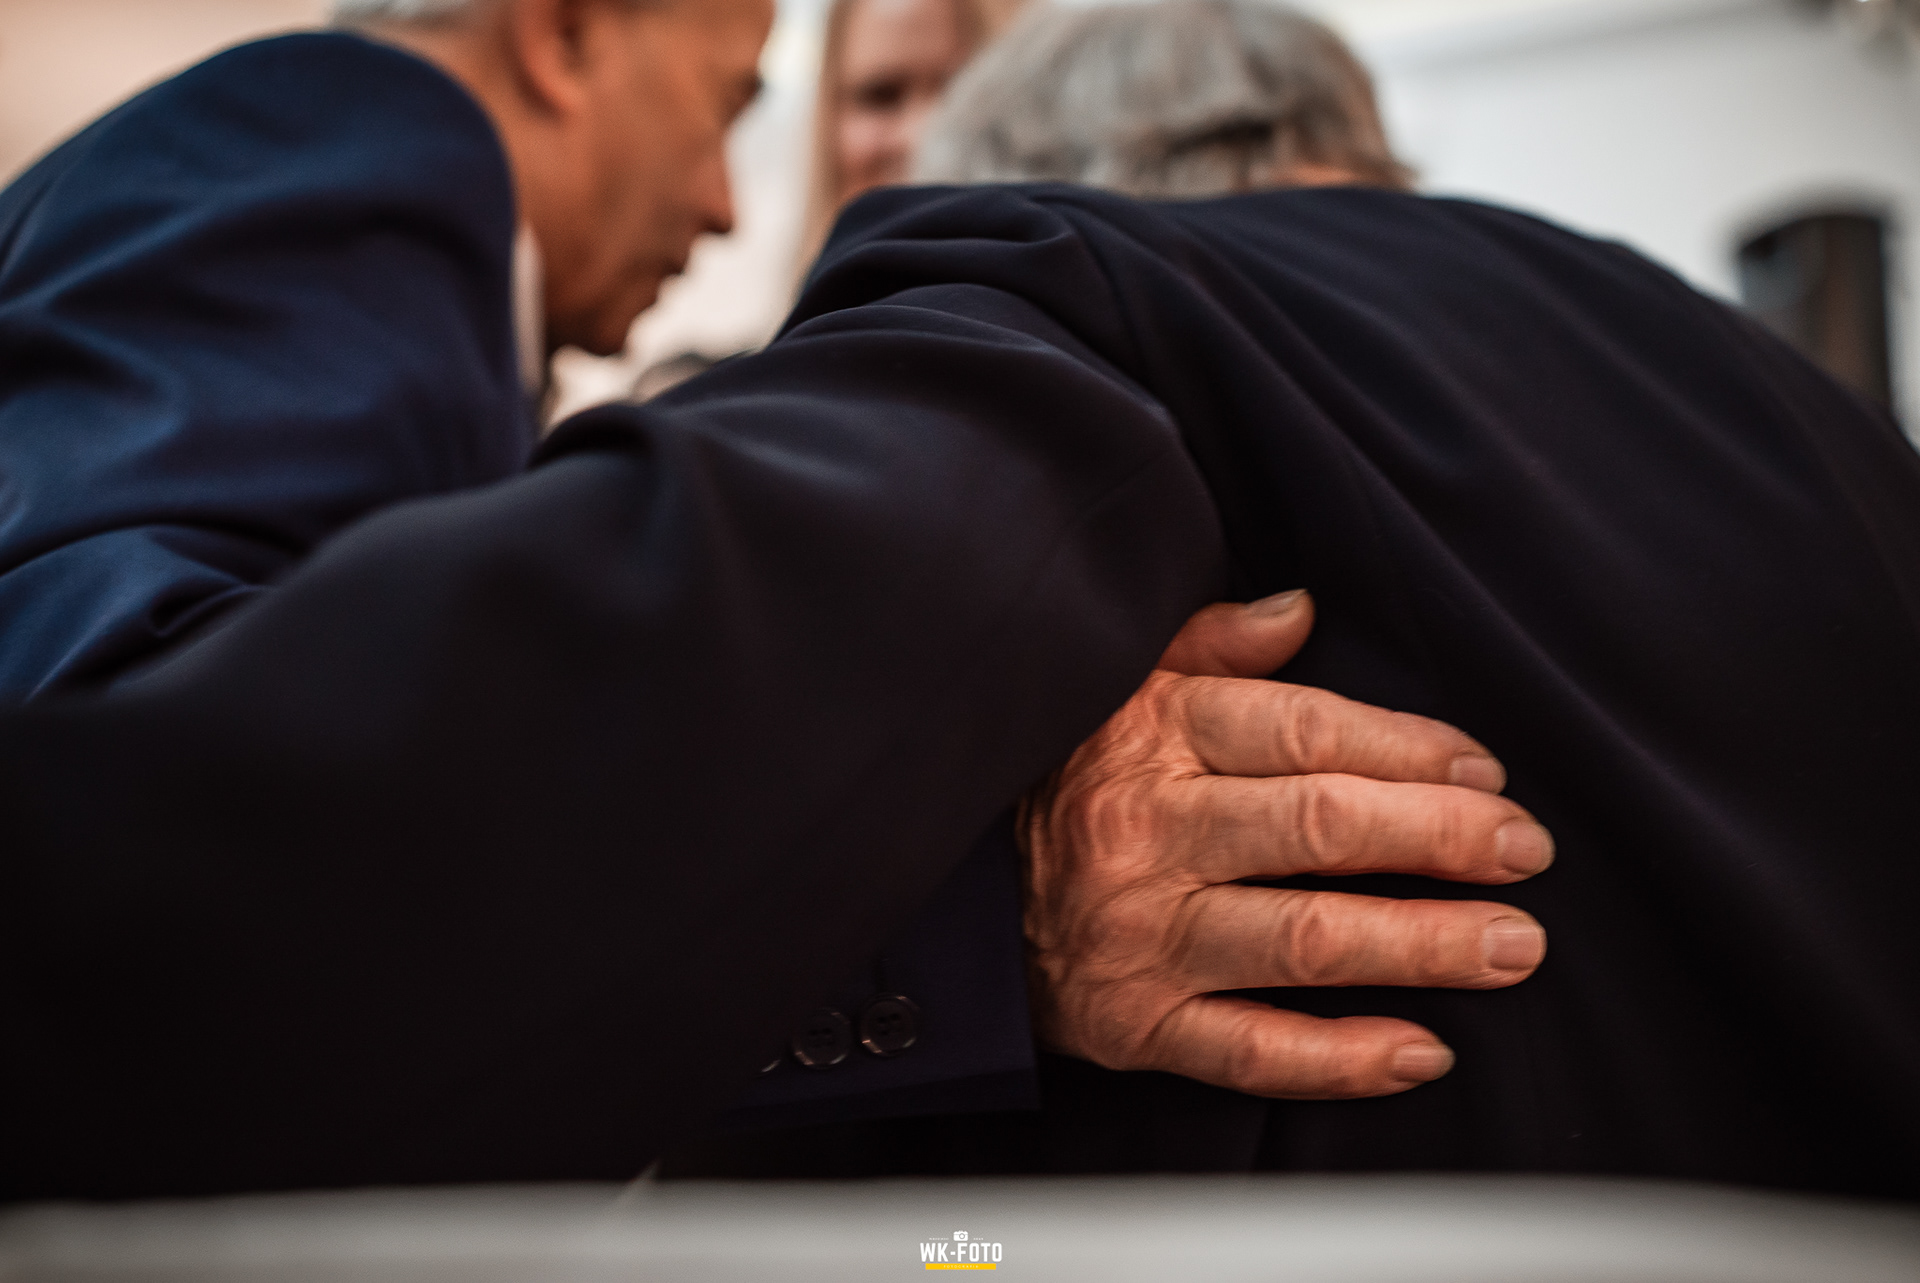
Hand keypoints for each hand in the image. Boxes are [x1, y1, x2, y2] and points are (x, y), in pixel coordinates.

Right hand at [1020, 590, 1551, 1097]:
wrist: (946, 897)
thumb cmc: (1056, 778)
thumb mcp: (1115, 688)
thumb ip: (1208, 646)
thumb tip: (1299, 609)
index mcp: (1152, 736)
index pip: (1305, 733)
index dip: (1410, 750)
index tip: (1486, 772)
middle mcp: (1147, 832)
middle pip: (1319, 829)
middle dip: (1438, 838)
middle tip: (1526, 851)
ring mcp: (1140, 936)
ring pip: (1302, 940)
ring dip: (1421, 944)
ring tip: (1513, 945)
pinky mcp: (1133, 1026)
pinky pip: (1249, 1050)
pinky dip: (1340, 1060)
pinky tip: (1421, 1051)